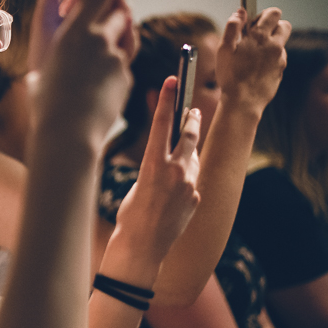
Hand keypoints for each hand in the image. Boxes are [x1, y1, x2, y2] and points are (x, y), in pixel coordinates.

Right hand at [36, 0, 134, 145]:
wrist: (65, 134)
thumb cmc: (45, 93)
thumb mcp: (43, 48)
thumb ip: (53, 5)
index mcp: (72, 31)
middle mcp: (97, 40)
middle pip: (119, 1)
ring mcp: (115, 57)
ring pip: (127, 25)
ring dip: (117, 23)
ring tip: (97, 36)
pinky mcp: (125, 74)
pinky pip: (125, 54)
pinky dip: (114, 54)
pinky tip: (96, 71)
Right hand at [116, 76, 200, 265]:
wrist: (143, 246)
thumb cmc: (130, 215)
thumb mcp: (138, 184)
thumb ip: (156, 168)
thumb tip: (168, 162)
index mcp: (152, 164)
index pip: (162, 124)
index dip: (167, 99)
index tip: (173, 80)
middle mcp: (174, 171)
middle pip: (188, 135)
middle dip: (191, 119)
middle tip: (194, 108)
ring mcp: (189, 185)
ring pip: (192, 160)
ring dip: (187, 155)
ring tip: (181, 154)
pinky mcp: (196, 198)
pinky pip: (192, 183)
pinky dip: (185, 182)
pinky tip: (172, 194)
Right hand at [217, 7, 289, 112]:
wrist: (243, 102)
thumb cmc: (231, 76)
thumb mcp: (224, 49)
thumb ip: (232, 27)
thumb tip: (240, 12)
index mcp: (260, 37)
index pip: (273, 13)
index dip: (263, 15)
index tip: (252, 23)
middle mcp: (275, 46)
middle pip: (284, 25)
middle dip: (272, 26)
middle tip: (256, 36)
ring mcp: (280, 59)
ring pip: (280, 43)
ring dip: (270, 43)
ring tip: (252, 55)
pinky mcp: (281, 70)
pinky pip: (278, 58)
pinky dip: (269, 59)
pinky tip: (255, 68)